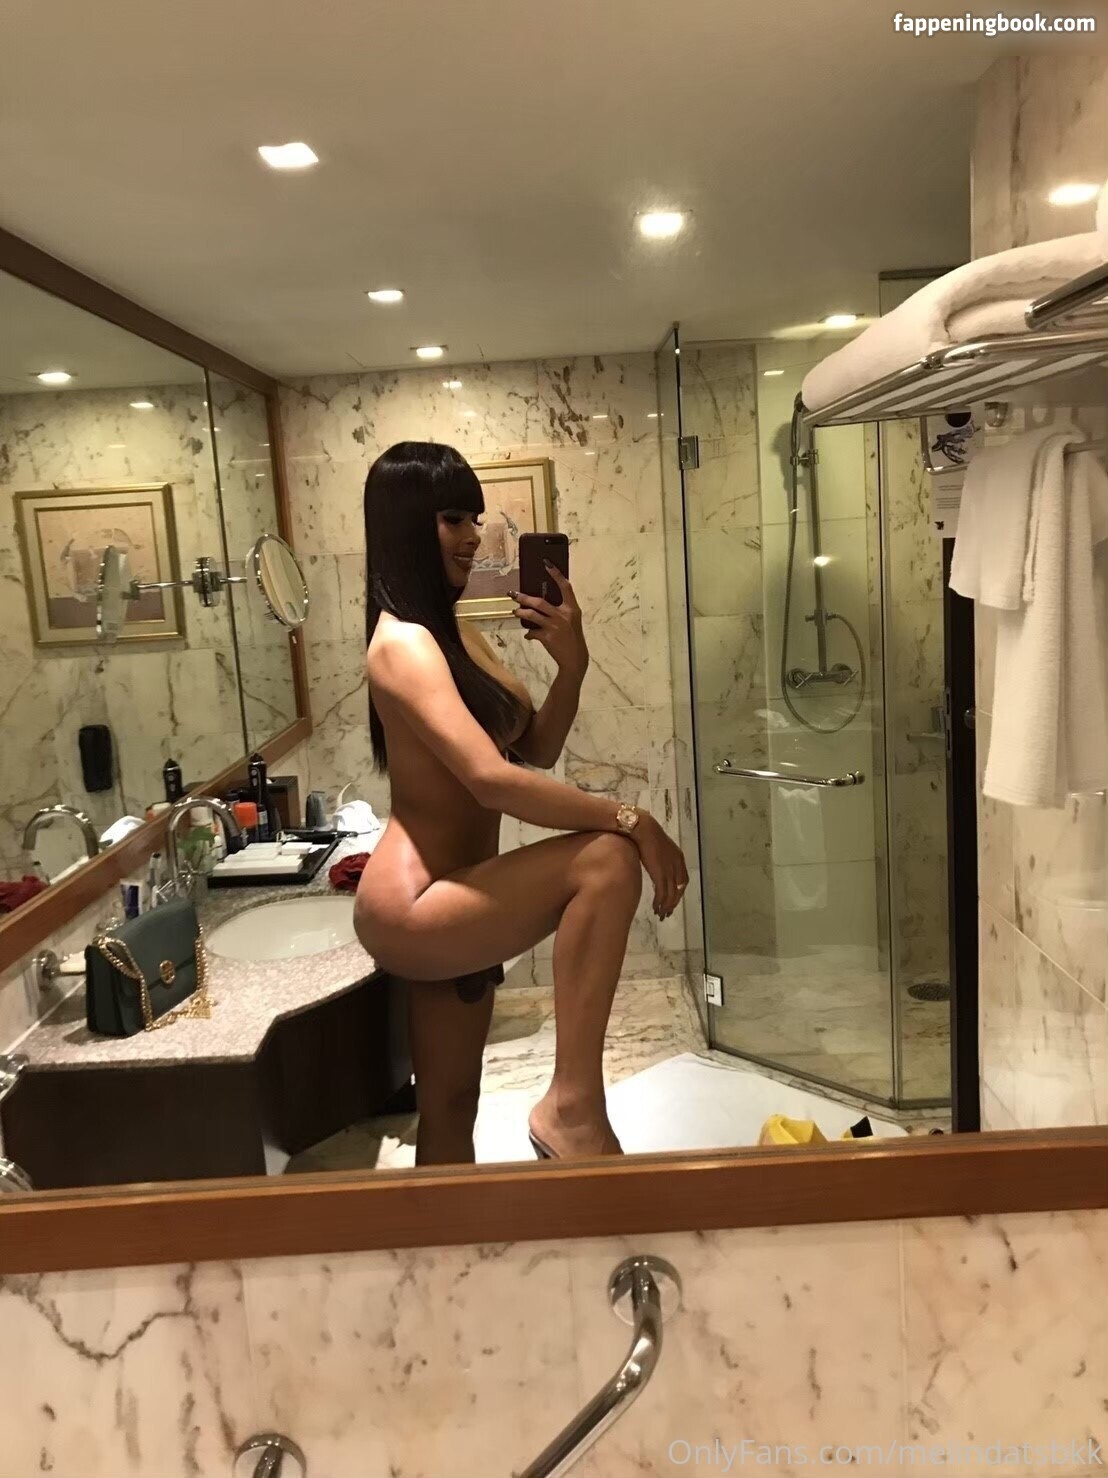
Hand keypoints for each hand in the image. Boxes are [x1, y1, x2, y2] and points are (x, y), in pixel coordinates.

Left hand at [512, 563, 588, 677]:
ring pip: (532, 615)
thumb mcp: (571, 621)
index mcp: (572, 609)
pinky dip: (529, 633)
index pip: (565, 587)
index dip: (556, 574)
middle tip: (513, 594)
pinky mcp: (547, 637)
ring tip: (515, 612)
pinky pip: (532, 632)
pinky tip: (528, 634)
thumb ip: (560, 611)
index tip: (546, 563)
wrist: (575, 659)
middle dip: (524, 597)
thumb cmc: (572, 638)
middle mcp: (564, 615)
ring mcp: (555, 626)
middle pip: (540, 602)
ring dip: (521, 613)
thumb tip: (540, 602)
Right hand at [631, 812, 688, 919]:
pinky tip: (656, 908)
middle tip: (667, 912)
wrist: (640, 827)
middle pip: (679, 889)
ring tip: (661, 914)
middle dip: (673, 902)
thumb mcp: (657, 845)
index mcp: (678, 857)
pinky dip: (660, 902)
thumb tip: (655, 862)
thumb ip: (660, 856)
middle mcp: (677, 864)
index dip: (679, 891)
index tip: (673, 900)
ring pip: (671, 893)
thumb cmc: (644, 833)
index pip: (683, 880)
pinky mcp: (659, 873)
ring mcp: (669, 869)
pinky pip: (662, 893)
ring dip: (666, 906)